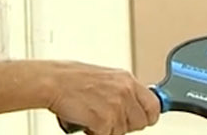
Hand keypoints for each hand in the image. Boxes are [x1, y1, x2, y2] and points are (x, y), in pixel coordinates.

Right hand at [44, 61, 160, 134]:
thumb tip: (132, 105)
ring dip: (108, 130)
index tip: (141, 119)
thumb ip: (121, 91)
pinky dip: (95, 133)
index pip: (154, 105)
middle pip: (141, 123)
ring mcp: (116, 107)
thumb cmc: (70, 79)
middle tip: (108, 120)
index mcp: (126, 80)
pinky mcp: (104, 121)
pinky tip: (86, 122)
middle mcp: (125, 92)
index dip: (147, 116)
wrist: (52, 82)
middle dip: (125, 125)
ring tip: (93, 116)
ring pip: (122, 132)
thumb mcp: (104, 77)